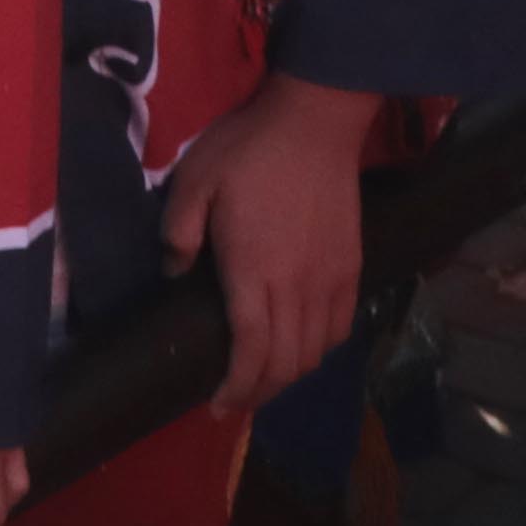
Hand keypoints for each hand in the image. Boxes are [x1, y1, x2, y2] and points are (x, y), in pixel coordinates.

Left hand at [159, 72, 376, 416]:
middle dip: (259, 391)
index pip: (251, 352)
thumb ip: (178, 234)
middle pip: (285, 363)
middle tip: (235, 396)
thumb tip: (173, 275)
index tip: (218, 405)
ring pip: (315, 351)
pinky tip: (301, 345)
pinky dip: (319, 349)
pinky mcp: (353, 268)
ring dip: (289, 374)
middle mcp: (297, 287)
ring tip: (264, 375)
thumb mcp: (194, 181)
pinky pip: (341, 327)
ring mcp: (330, 280)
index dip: (236, 388)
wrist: (316, 121)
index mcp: (255, 272)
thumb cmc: (249, 150)